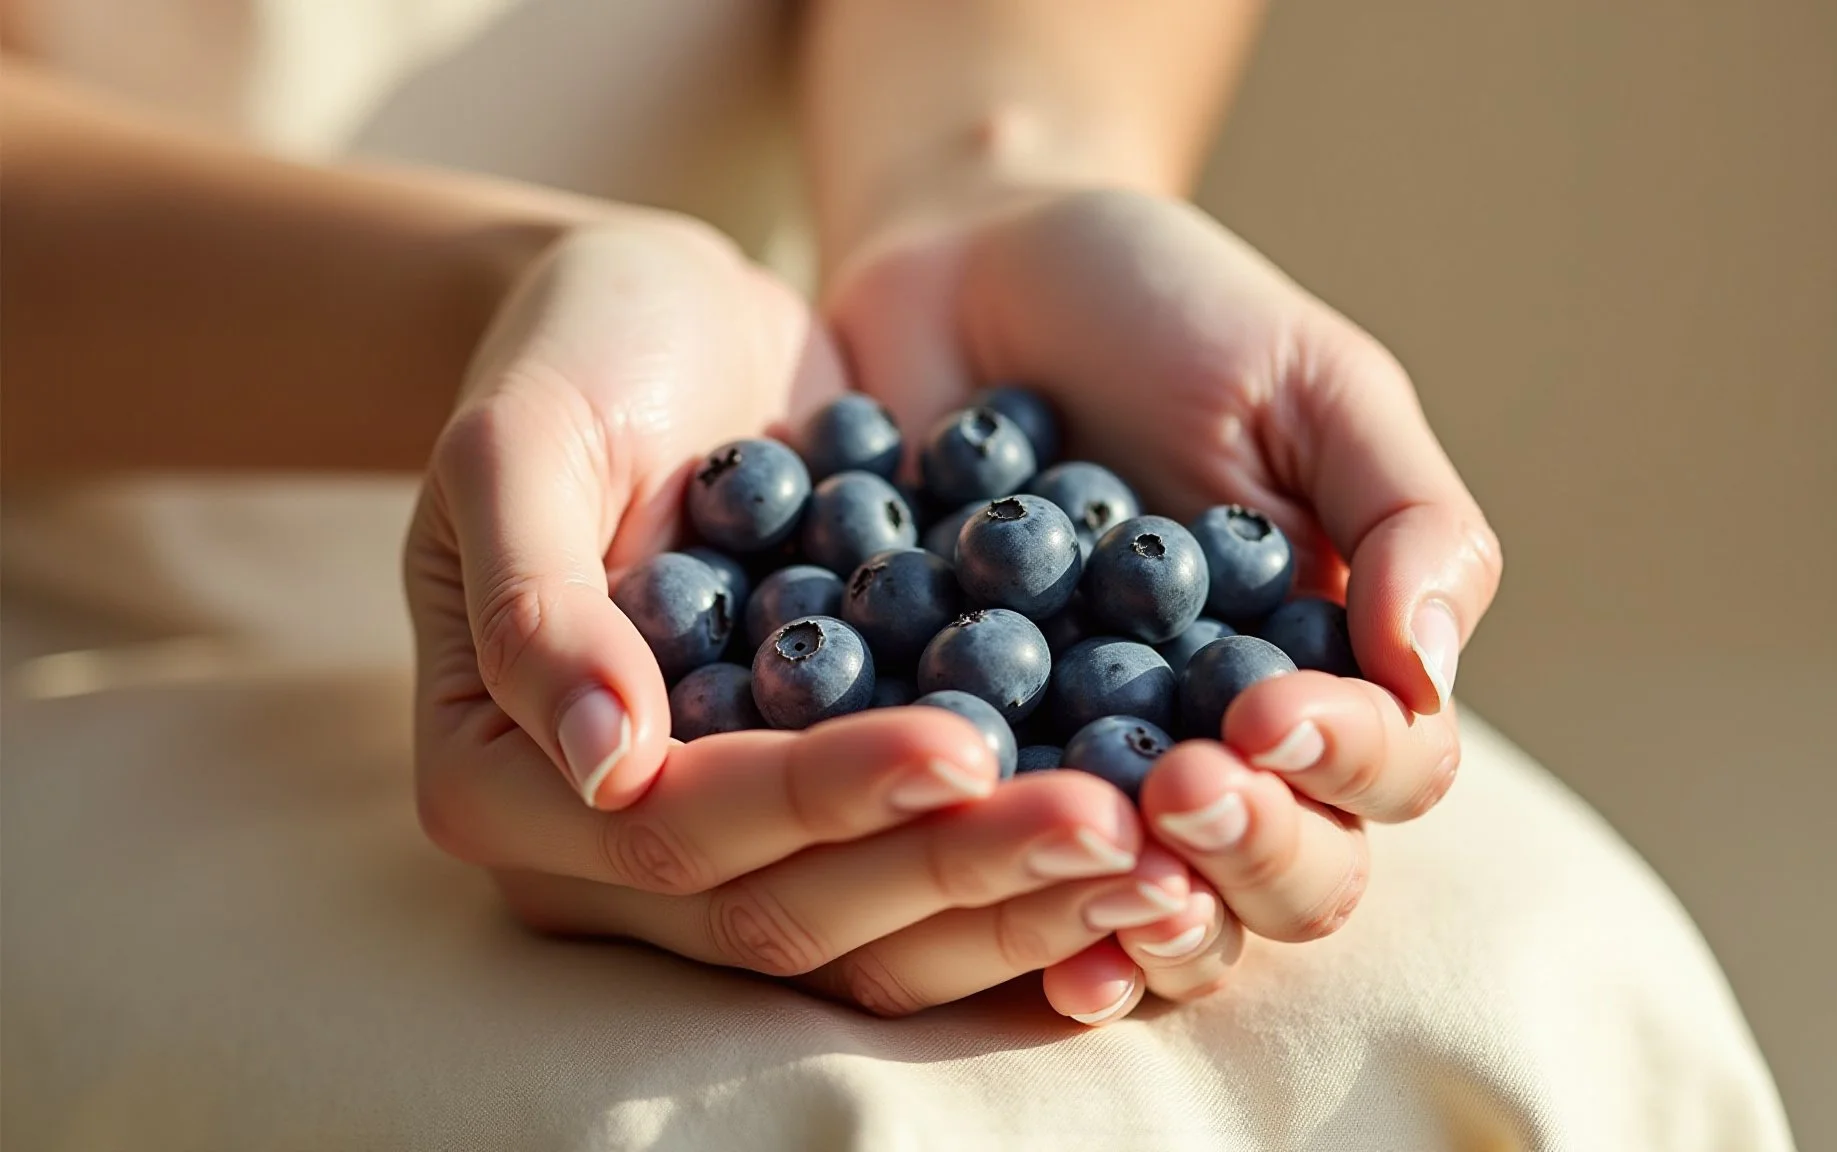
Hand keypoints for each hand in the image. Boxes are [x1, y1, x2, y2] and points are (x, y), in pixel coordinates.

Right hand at [405, 219, 1191, 1013]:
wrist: (673, 319)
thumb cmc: (573, 352)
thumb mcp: (518, 440)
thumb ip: (534, 603)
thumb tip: (604, 771)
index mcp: (502, 780)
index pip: (680, 831)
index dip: (821, 801)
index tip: (964, 745)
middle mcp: (614, 847)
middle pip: (792, 910)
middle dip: (953, 873)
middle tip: (1113, 827)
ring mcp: (734, 837)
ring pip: (877, 928)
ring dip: (1018, 899)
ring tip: (1160, 852)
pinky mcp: (831, 802)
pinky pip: (929, 862)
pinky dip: (1032, 860)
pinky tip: (1154, 829)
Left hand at [827, 188, 1502, 1021]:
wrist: (967, 270)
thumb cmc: (1167, 311)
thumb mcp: (1311, 382)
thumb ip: (1405, 519)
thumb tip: (1430, 675)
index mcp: (1332, 665)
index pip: (1386, 767)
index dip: (1343, 764)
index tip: (1267, 712)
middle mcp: (1227, 746)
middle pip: (1287, 879)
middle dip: (1247, 852)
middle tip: (1177, 785)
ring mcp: (1094, 771)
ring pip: (1156, 906)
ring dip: (1138, 911)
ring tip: (1093, 864)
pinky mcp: (963, 769)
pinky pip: (995, 869)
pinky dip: (997, 902)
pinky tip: (965, 899)